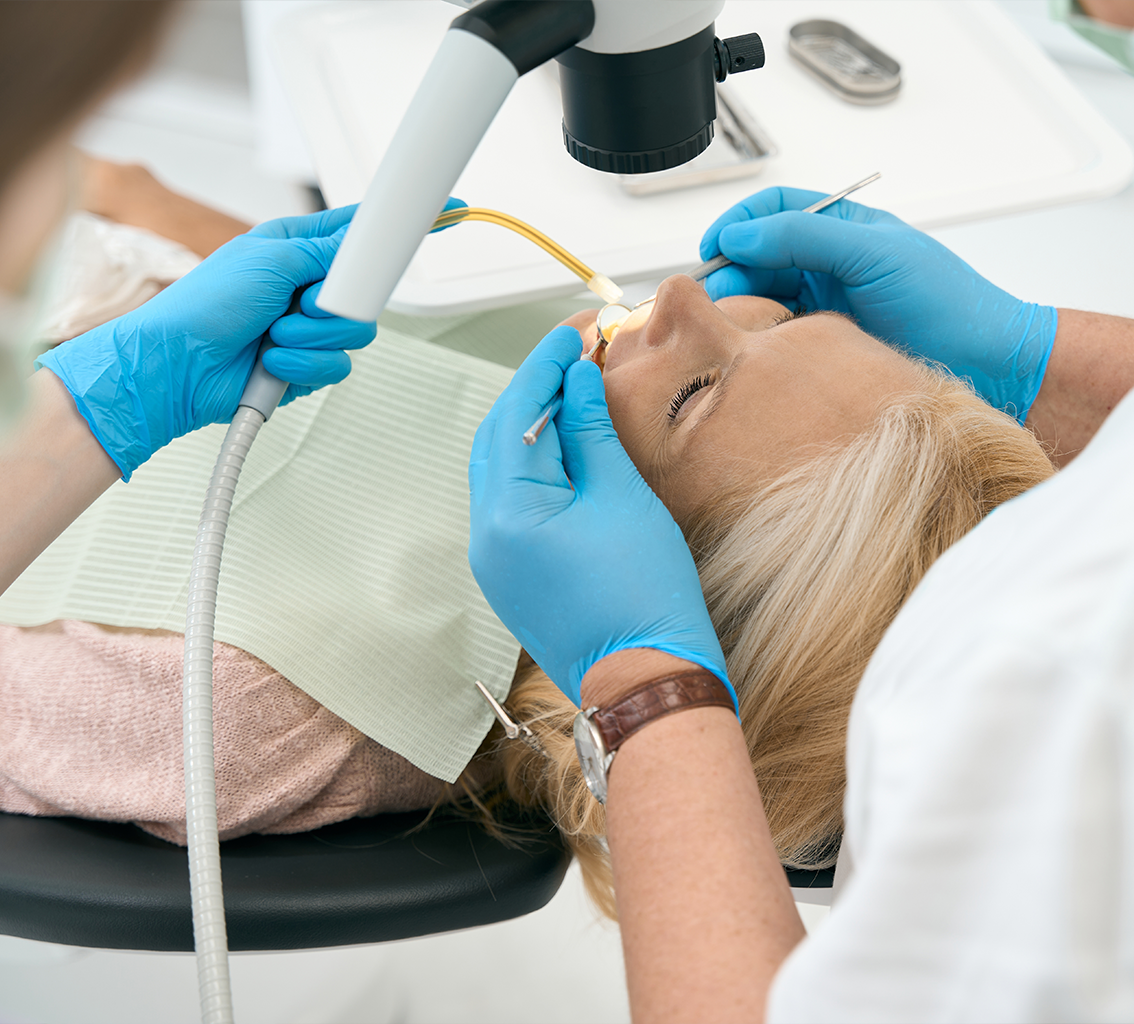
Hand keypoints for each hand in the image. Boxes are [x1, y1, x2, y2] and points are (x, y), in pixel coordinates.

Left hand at [36, 199, 464, 478]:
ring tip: (274, 335)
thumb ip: (328, 253)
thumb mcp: (270, 259)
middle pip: (367, 291)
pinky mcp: (305, 365)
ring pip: (356, 333)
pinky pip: (337, 366)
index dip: (402, 225)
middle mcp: (306, 287)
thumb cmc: (203, 304)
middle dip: (336, 303)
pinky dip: (305, 365)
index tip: (446, 212)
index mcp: (297, 247)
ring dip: (314, 337)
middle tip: (305, 301)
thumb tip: (364, 247)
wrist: (175, 365)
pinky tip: (273, 361)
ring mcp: (307, 328)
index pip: (362, 231)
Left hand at [466, 327, 730, 706]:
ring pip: (502, 469)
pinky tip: (568, 449)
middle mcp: (485, 536)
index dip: (545, 366)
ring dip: (534, 427)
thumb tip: (577, 382)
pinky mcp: (511, 576)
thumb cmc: (645, 597)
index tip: (571, 334)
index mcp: (507, 512)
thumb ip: (591, 432)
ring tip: (575, 395)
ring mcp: (494, 560)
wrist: (648, 679)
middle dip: (534, 392)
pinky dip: (535, 466)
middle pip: (497, 437)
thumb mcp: (622, 497)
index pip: (516, 413)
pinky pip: (512, 503)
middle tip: (574, 357)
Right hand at [700, 186, 1058, 420]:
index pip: (772, 211)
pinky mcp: (826, 348)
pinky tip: (759, 353)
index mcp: (841, 229)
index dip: (738, 224)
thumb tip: (741, 235)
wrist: (987, 363)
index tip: (715, 249)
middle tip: (716, 299)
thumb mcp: (873, 253)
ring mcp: (827, 308)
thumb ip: (805, 237)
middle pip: (757, 258)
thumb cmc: (948, 303)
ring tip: (734, 327)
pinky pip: (779, 340)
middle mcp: (829, 265)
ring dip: (743, 310)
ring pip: (763, 300)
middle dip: (732, 273)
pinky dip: (761, 343)